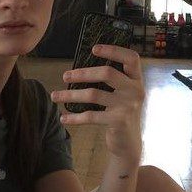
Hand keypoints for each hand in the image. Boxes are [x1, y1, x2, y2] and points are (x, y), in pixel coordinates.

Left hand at [51, 44, 144, 162]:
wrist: (129, 143)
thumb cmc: (121, 114)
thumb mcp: (124, 95)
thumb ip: (114, 81)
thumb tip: (83, 67)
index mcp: (137, 81)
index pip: (132, 58)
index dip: (114, 50)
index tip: (94, 49)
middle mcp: (135, 91)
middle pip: (107, 73)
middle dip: (82, 73)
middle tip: (65, 76)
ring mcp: (128, 106)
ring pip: (93, 94)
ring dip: (71, 95)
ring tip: (55, 96)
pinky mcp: (118, 120)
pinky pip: (91, 115)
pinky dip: (75, 117)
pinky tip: (64, 118)